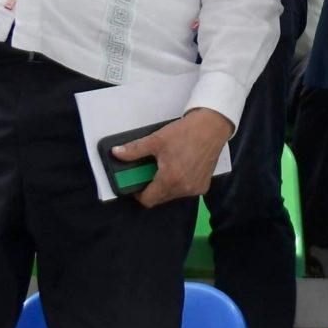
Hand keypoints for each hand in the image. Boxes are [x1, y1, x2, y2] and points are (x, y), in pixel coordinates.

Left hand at [117, 106, 235, 206]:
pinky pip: (186, 191)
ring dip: (167, 186)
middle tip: (153, 170)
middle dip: (153, 188)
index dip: (139, 193)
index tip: (138, 181)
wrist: (212, 127)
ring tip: (168, 166)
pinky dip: (180, 184)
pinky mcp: (204, 186)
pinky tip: (182, 168)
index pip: (148, 200)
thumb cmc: (184, 132)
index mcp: (169, 180)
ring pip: (173, 195)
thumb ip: (135, 150)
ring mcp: (195, 189)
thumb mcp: (156, 140)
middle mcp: (183, 189)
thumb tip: (116, 153)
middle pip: (160, 198)